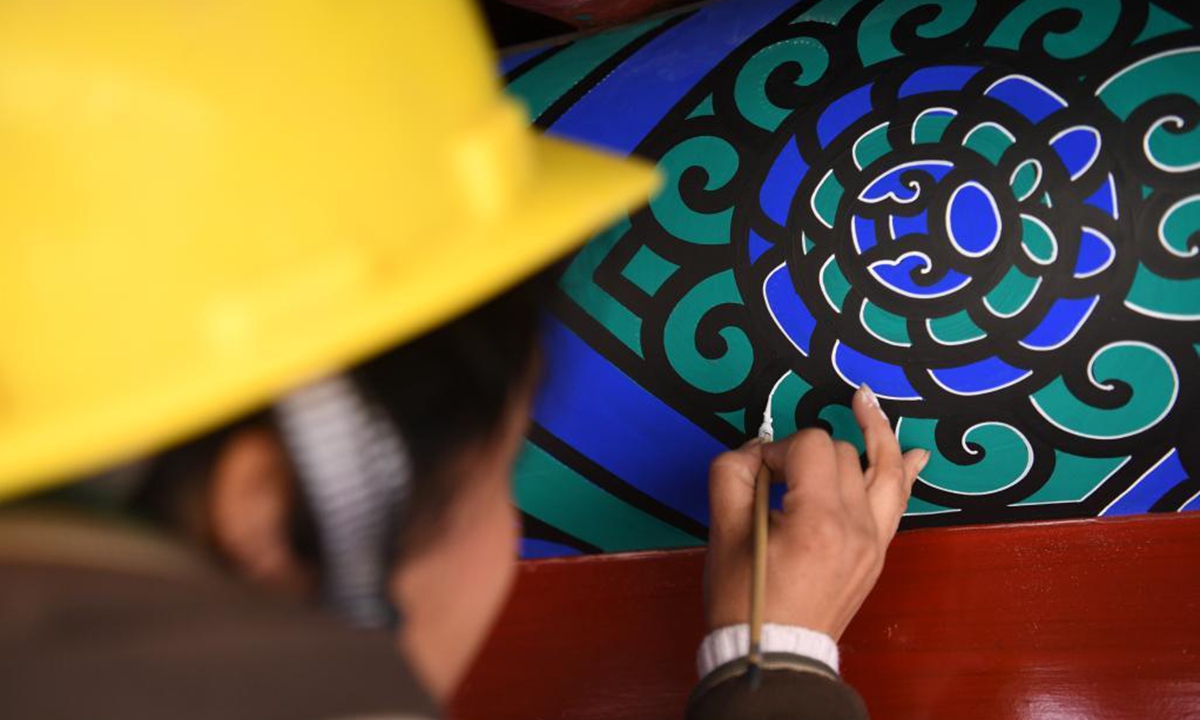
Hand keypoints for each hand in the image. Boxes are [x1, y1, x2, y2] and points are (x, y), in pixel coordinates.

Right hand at [705, 384, 928, 639]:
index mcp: (819, 520)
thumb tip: (756, 450)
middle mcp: (857, 527)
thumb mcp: (724, 532)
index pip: (812, 446)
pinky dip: (903, 473)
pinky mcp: (876, 552)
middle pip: (842, 453)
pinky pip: (898, 502)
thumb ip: (733, 473)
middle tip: (775, 477)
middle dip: (806, 451)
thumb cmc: (745, 598)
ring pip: (885, 469)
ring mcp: (874, 540)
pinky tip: (915, 454)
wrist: (773, 653)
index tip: (757, 473)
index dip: (780, 447)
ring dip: (876, 434)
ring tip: (867, 402)